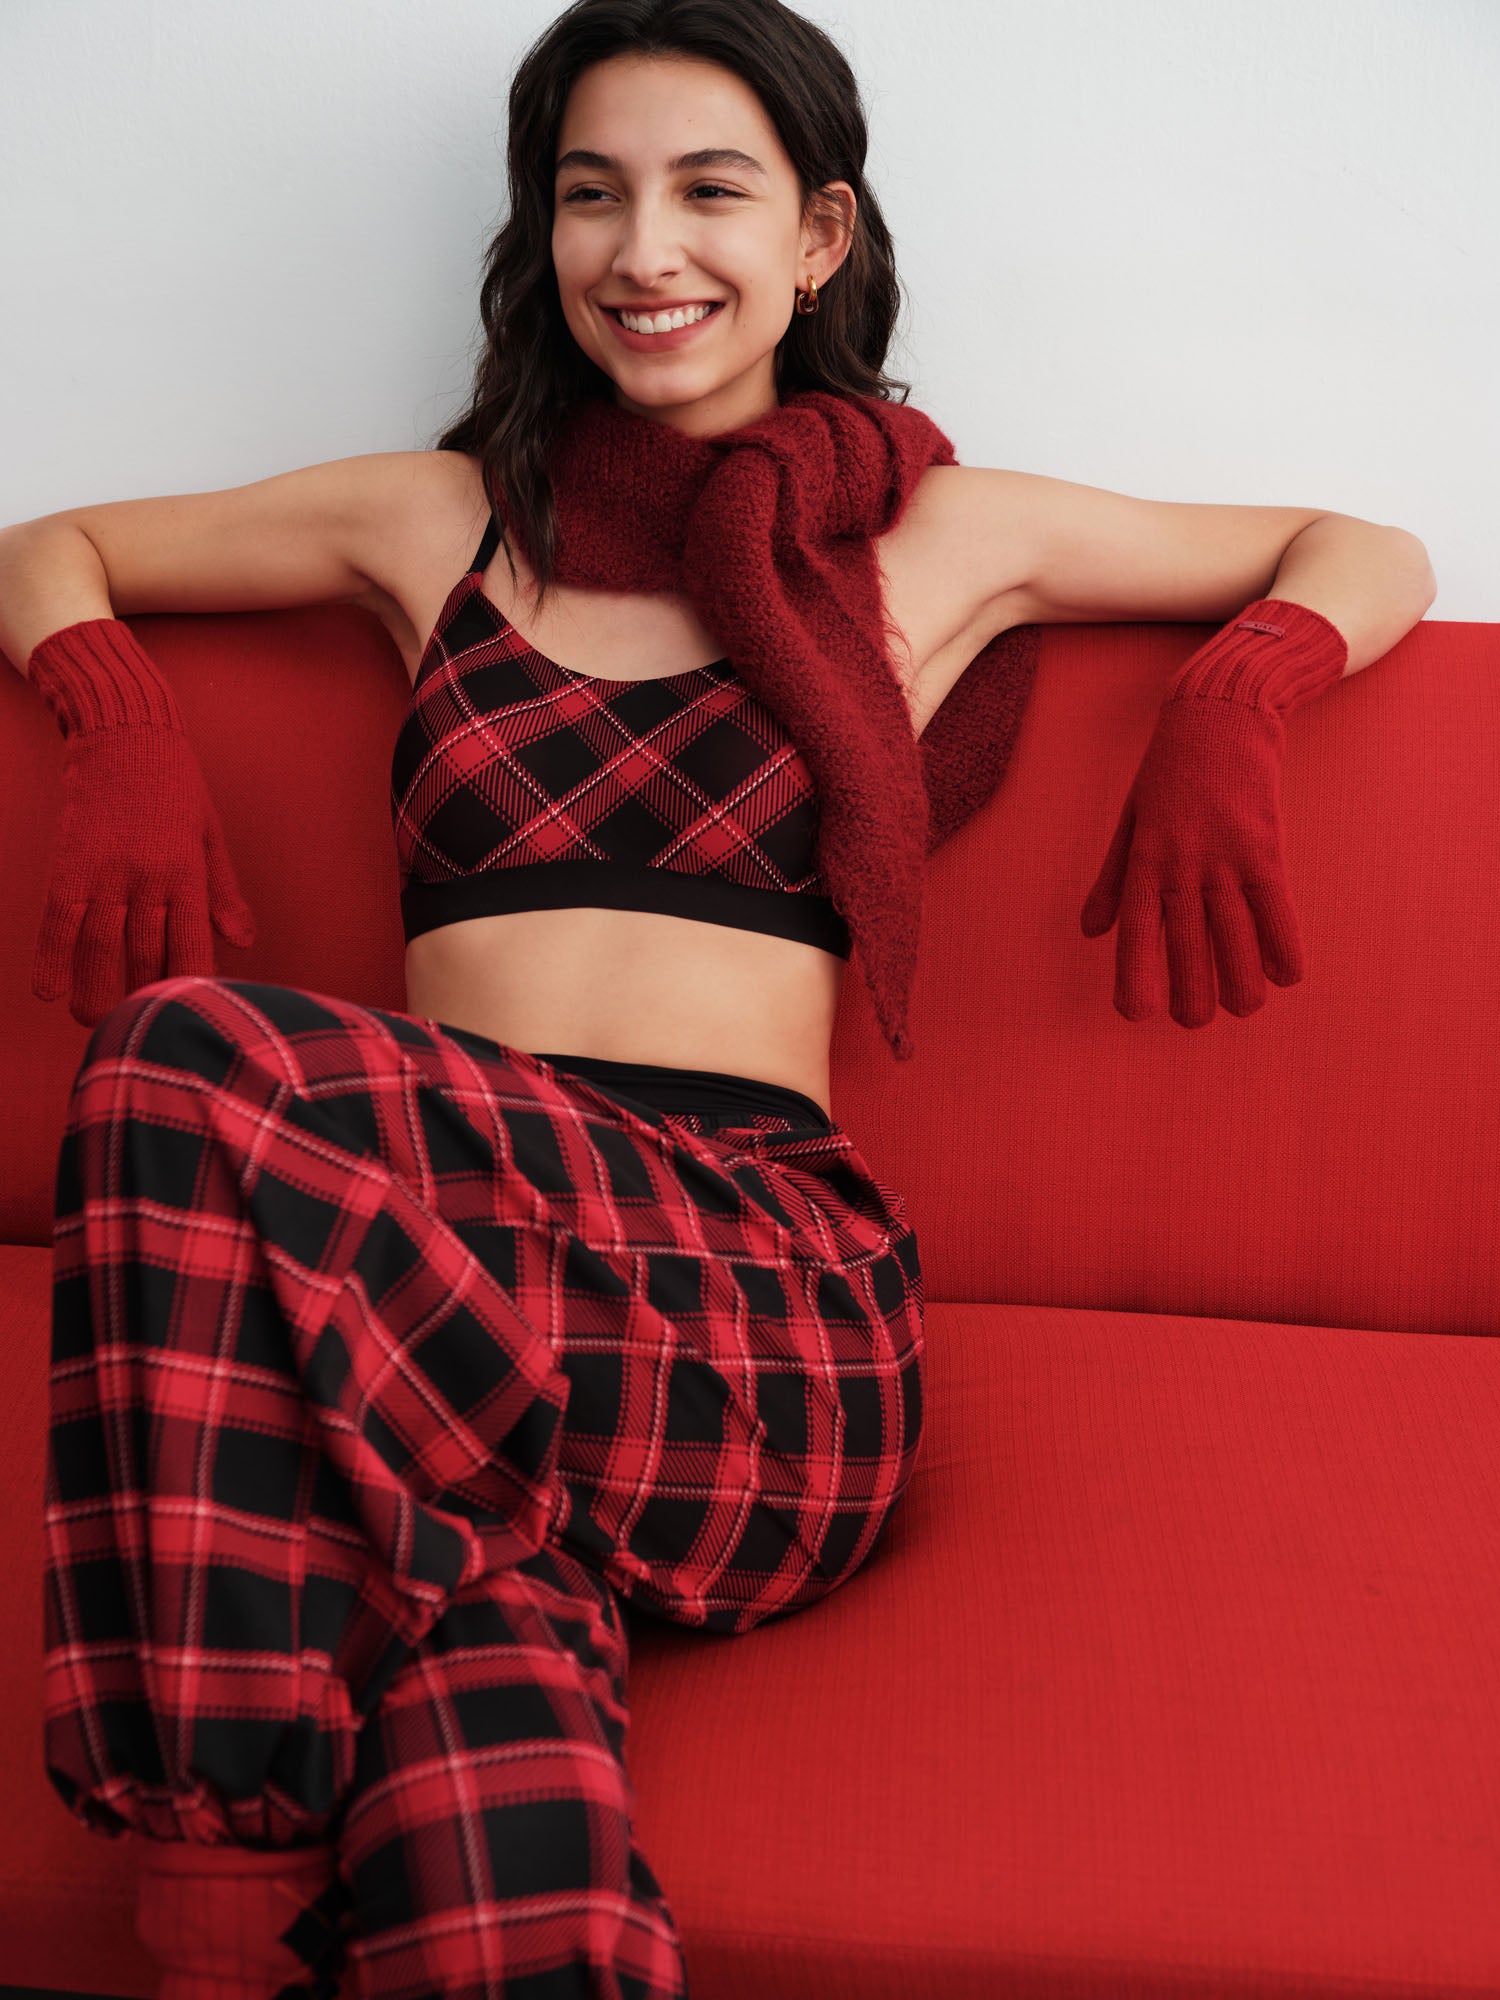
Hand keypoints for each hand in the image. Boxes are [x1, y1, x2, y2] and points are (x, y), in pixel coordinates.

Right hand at [32, 724, 256, 1028]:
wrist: (124, 733)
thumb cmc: (175, 787)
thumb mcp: (209, 836)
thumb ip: (222, 892)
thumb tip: (243, 941)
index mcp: (187, 874)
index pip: (191, 944)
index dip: (188, 982)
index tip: (185, 1011)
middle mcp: (147, 878)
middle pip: (143, 953)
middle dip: (139, 995)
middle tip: (134, 1026)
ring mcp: (105, 872)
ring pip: (99, 945)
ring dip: (94, 989)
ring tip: (93, 1020)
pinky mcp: (68, 863)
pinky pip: (57, 919)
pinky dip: (51, 956)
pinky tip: (48, 990)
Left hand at [1079, 694, 1305, 1026]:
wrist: (1219, 714)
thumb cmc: (1170, 770)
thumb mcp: (1129, 821)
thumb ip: (1113, 880)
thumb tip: (1091, 932)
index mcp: (1145, 861)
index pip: (1137, 931)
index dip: (1137, 974)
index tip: (1137, 1014)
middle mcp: (1182, 865)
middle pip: (1187, 943)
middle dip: (1192, 991)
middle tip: (1195, 1021)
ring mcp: (1224, 857)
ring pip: (1234, 935)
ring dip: (1240, 981)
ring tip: (1243, 1009)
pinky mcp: (1264, 846)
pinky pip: (1276, 907)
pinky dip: (1283, 944)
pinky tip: (1286, 975)